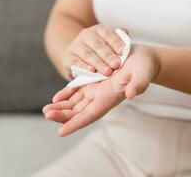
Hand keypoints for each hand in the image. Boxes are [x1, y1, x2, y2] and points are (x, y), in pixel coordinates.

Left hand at [43, 44, 159, 136]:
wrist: (142, 59)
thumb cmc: (144, 66)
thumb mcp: (143, 73)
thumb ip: (138, 84)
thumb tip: (131, 94)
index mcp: (110, 97)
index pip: (90, 115)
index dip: (76, 124)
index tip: (61, 132)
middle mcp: (101, 96)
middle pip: (79, 111)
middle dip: (63, 115)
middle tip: (46, 114)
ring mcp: (96, 89)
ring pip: (76, 103)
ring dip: (61, 107)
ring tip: (46, 110)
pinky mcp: (94, 80)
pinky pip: (77, 90)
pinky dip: (66, 94)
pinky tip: (56, 98)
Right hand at [62, 24, 127, 79]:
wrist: (78, 56)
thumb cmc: (99, 51)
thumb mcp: (108, 43)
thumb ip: (118, 38)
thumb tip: (125, 31)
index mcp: (98, 30)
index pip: (107, 33)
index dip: (115, 42)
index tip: (123, 51)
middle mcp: (86, 35)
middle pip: (98, 44)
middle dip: (108, 55)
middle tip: (116, 64)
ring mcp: (76, 46)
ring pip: (88, 54)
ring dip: (98, 63)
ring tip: (107, 71)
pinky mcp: (68, 57)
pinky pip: (76, 62)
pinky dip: (84, 67)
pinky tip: (92, 71)